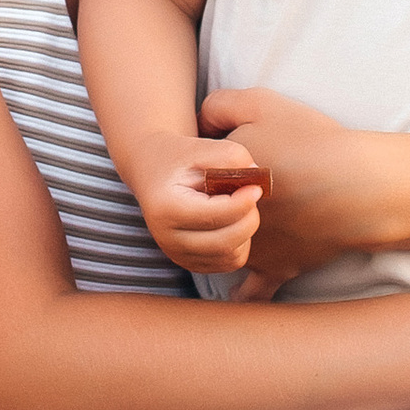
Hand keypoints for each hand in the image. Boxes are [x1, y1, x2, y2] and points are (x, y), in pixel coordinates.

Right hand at [130, 138, 269, 272]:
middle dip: (249, 219)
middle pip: (225, 243)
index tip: (257, 187)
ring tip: (237, 206)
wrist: (152, 171)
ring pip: (231, 256)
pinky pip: (229, 262)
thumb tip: (257, 174)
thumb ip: (232, 156)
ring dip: (245, 231)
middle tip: (251, 196)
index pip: (214, 216)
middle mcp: (167, 238)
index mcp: (166, 208)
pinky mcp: (189, 263)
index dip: (243, 203)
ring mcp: (177, 254)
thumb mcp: (201, 147)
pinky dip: (240, 243)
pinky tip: (231, 220)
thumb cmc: (179, 158)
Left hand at [196, 86, 374, 289]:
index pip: (196, 171)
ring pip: (221, 250)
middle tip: (230, 189)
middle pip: (207, 209)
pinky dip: (244, 292)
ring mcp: (249, 248)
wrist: (357, 187)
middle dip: (212, 201)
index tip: (226, 156)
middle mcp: (225, 218)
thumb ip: (218, 107)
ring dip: (221, 241)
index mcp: (217, 179)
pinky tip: (236, 295)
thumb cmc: (311, 143)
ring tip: (226, 232)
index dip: (211, 160)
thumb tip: (199, 124)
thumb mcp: (260, 103)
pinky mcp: (276, 269)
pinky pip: (252, 291)